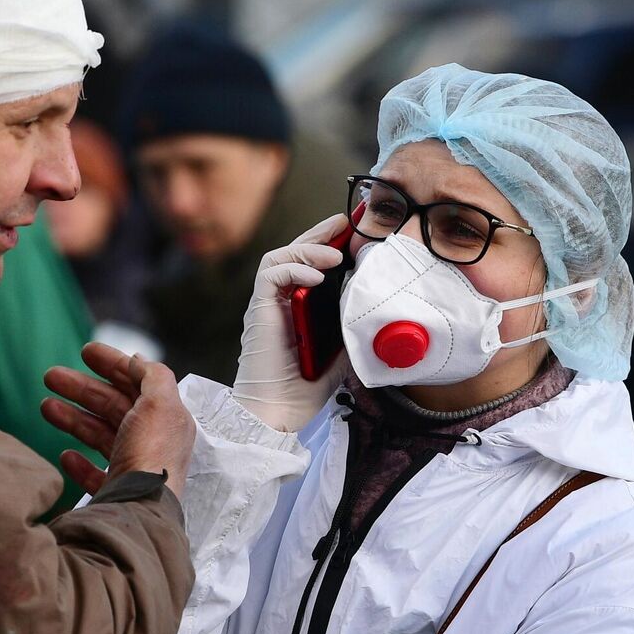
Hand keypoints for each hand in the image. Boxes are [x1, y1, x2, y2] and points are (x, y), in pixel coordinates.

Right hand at [43, 342, 193, 497]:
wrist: (140, 512)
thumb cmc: (151, 456)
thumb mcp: (160, 405)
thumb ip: (152, 376)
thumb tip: (137, 360)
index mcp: (165, 419)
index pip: (137, 384)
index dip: (113, 364)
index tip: (85, 351)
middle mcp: (152, 443)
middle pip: (114, 407)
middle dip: (82, 389)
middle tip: (50, 376)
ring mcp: (134, 469)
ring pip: (100, 436)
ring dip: (73, 419)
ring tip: (44, 406)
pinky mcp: (117, 494)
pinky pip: (96, 475)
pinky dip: (80, 463)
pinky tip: (65, 454)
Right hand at [232, 213, 352, 431]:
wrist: (278, 412)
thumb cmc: (304, 388)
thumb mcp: (340, 353)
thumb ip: (350, 329)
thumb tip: (374, 311)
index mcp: (296, 308)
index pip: (310, 265)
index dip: (327, 246)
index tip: (352, 234)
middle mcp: (279, 301)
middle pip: (294, 253)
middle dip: (319, 235)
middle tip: (343, 222)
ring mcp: (267, 305)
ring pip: (280, 257)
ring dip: (308, 248)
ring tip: (334, 252)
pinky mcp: (259, 310)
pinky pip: (272, 275)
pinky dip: (294, 268)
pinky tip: (317, 276)